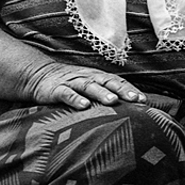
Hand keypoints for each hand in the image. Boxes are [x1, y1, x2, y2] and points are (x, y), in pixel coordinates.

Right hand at [21, 61, 146, 109]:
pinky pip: (67, 93)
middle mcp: (89, 77)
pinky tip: (83, 106)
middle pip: (108, 82)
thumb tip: (125, 109)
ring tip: (112, 101)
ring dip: (101, 93)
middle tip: (134, 99)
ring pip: (89, 86)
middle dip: (122, 90)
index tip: (143, 100)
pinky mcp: (56, 89)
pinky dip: (75, 99)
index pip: (118, 82)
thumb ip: (104, 95)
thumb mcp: (89, 87)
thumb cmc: (72, 85)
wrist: (41, 75)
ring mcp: (73, 82)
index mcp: (98, 77)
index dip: (130, 90)